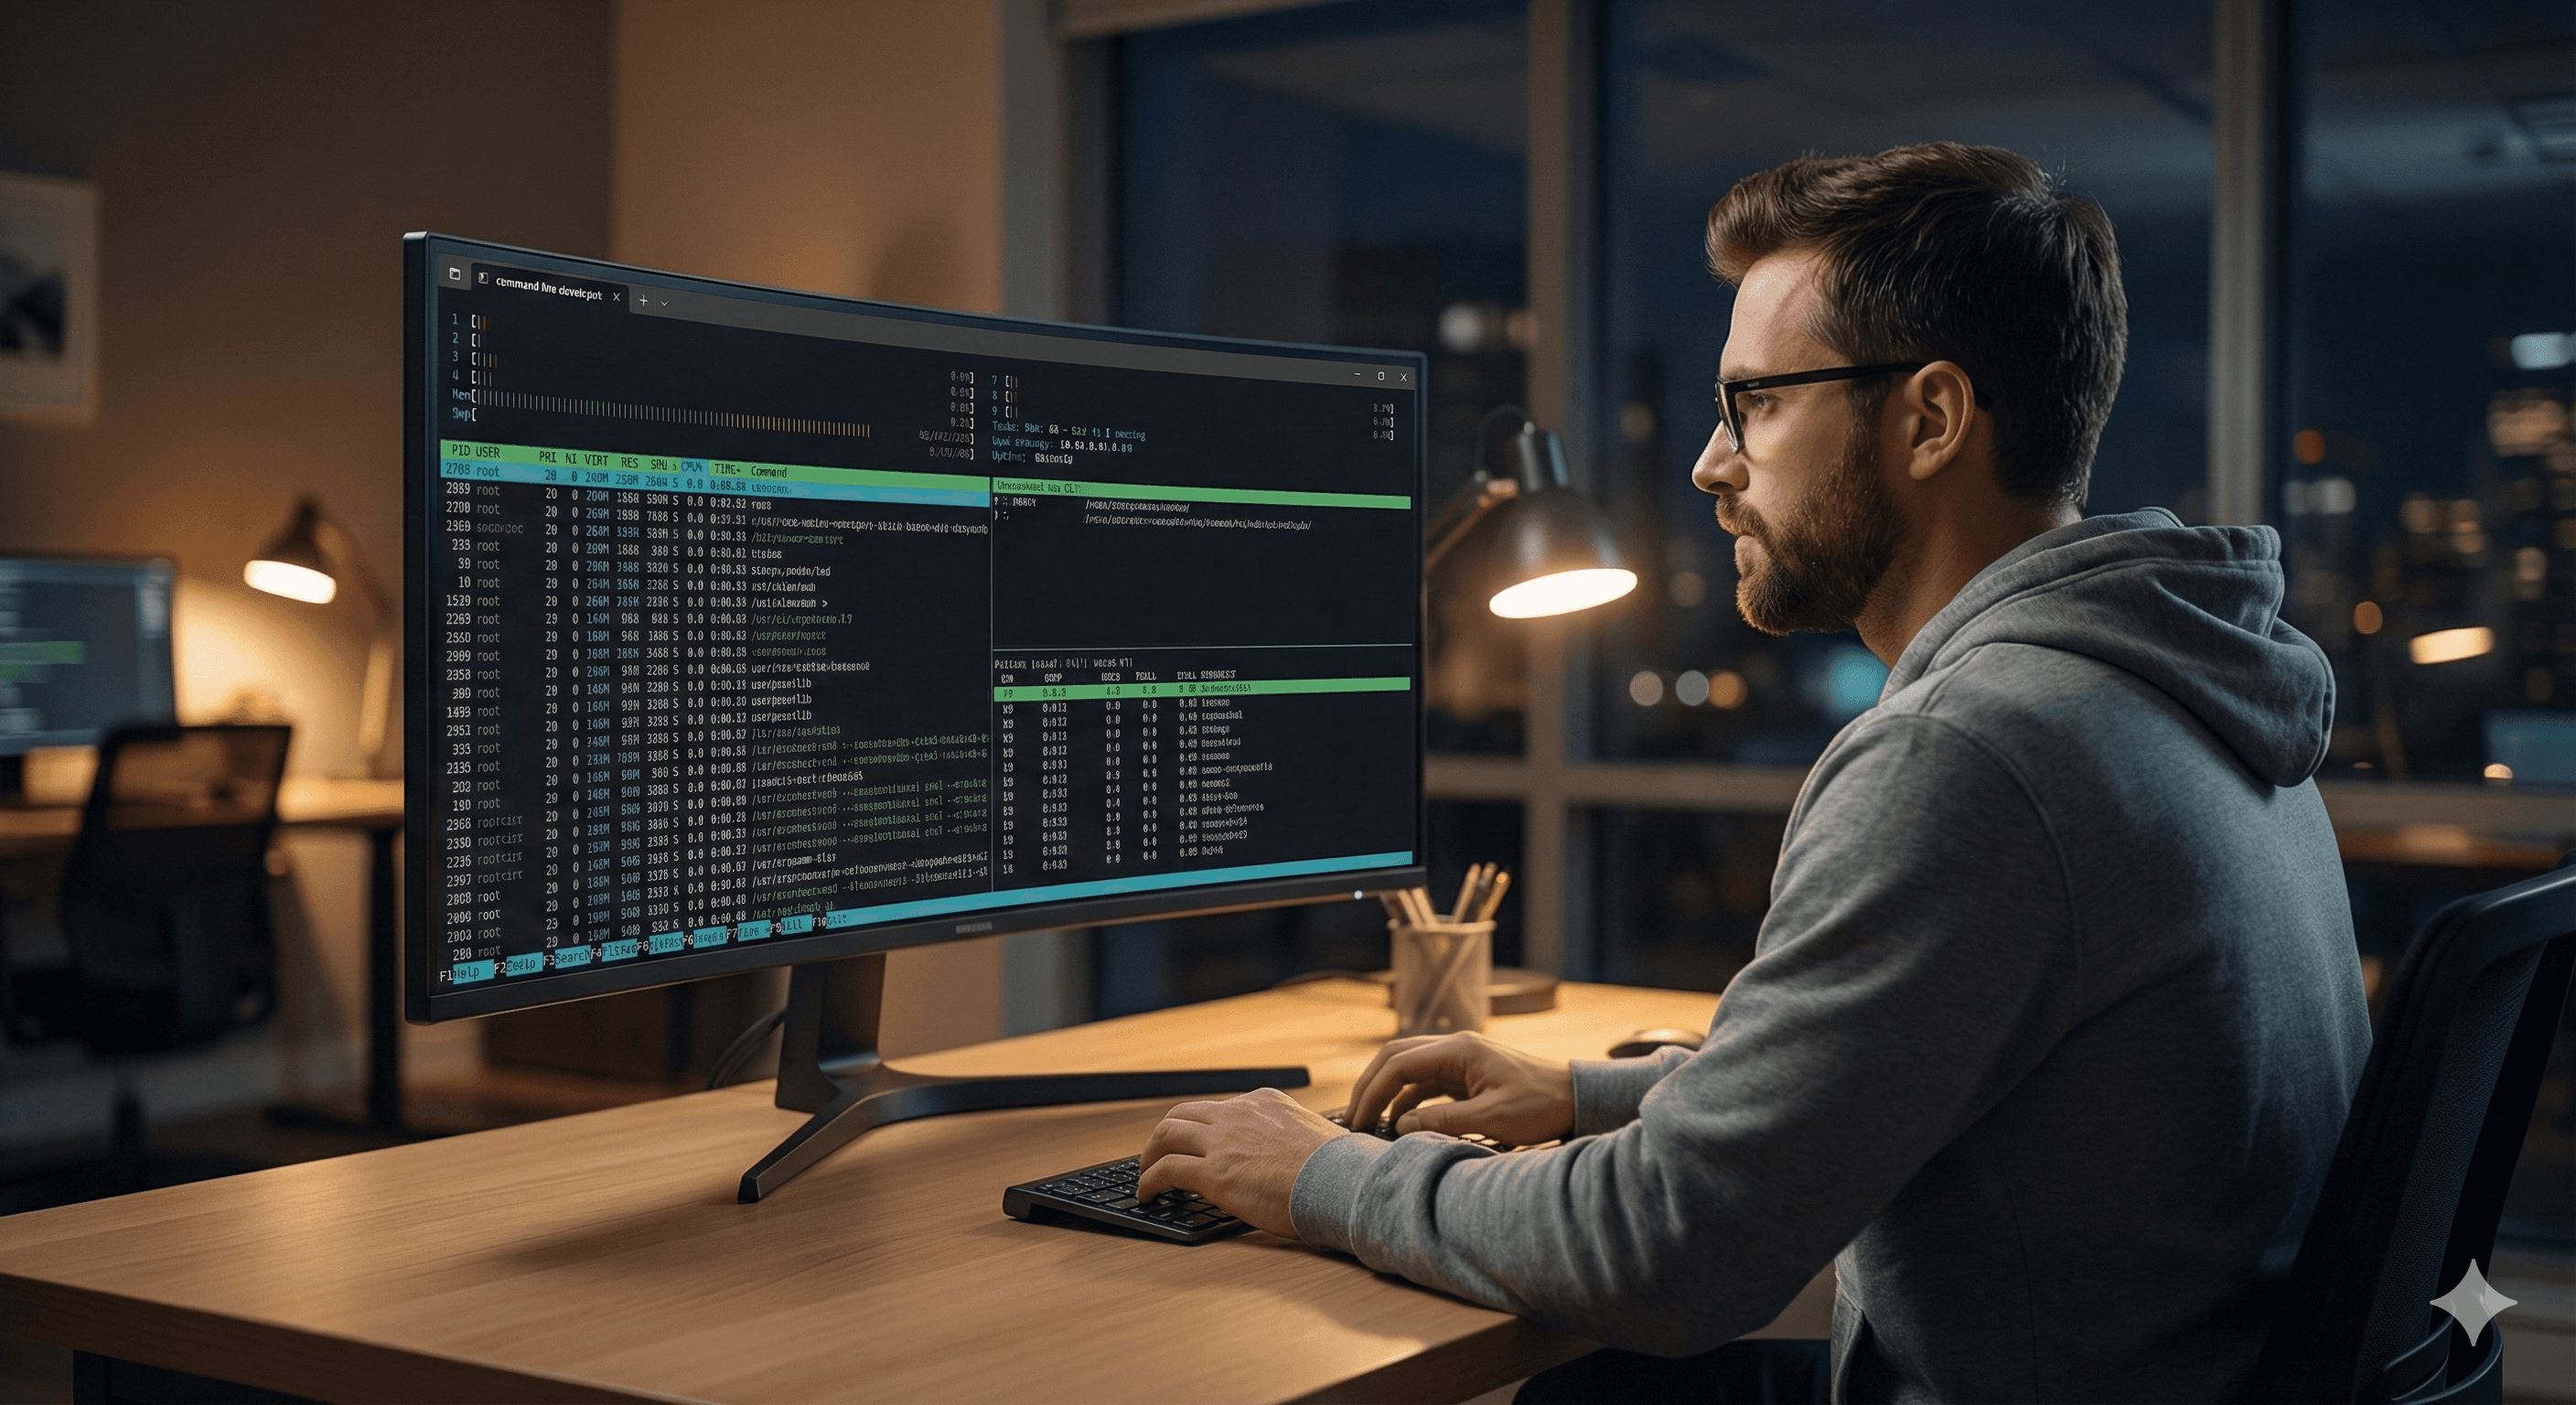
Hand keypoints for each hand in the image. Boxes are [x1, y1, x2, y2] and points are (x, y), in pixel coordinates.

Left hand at [1135, 1087, 1342, 1237]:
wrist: (1339, 1180)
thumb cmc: (1337, 1168)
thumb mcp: (1312, 1135)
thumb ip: (1290, 1138)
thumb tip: (1291, 1159)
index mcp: (1263, 1102)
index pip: (1220, 1109)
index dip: (1202, 1128)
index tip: (1196, 1143)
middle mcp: (1238, 1113)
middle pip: (1183, 1114)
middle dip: (1166, 1134)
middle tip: (1158, 1153)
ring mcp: (1222, 1140)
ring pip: (1166, 1134)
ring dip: (1149, 1154)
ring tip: (1144, 1173)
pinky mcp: (1212, 1172)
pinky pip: (1166, 1170)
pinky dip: (1149, 1180)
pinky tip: (1147, 1193)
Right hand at [1346, 1031, 1575, 1146]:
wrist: (1574, 1098)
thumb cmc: (1541, 1105)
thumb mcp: (1493, 1118)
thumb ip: (1445, 1121)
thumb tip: (1400, 1126)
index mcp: (1460, 1050)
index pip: (1399, 1063)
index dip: (1373, 1091)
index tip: (1359, 1120)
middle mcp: (1454, 1048)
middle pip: (1395, 1058)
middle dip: (1370, 1086)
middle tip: (1353, 1119)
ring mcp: (1459, 1060)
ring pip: (1407, 1070)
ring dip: (1386, 1093)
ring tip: (1369, 1124)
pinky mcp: (1465, 1076)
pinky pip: (1424, 1084)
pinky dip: (1406, 1101)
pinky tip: (1398, 1123)